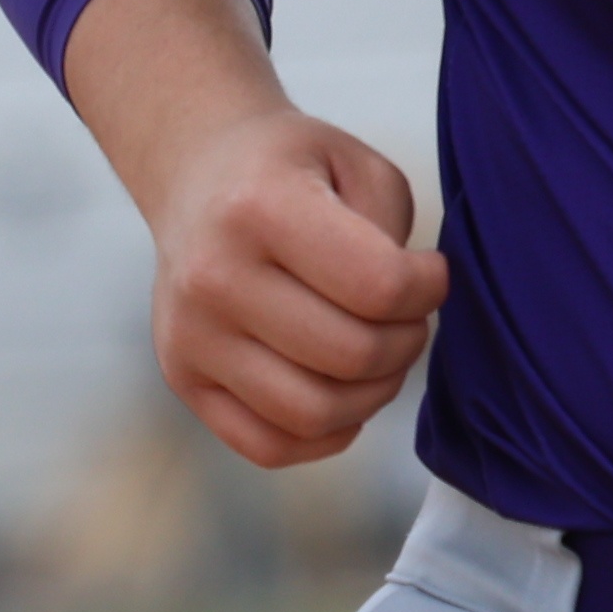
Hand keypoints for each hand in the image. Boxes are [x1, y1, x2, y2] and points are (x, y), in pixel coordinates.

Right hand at [63, 0, 450, 469]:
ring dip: (373, 393)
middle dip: (406, 342)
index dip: (428, 288)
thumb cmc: (292, 172)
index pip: (379, 286)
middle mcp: (213, 276)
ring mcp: (190, 335)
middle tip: (406, 316)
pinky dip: (325, 434)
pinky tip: (342, 391)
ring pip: (314, 413)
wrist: (197, 173)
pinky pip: (269, 446)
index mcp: (260, 208)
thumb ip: (394, 232)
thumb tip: (406, 311)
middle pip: (351, 356)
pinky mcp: (183, 377)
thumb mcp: (358, 165)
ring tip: (379, 353)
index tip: (429, 272)